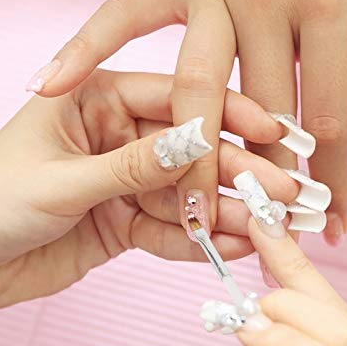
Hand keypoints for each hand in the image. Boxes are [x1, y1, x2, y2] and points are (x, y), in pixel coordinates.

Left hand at [0, 70, 298, 306]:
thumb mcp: (63, 178)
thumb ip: (132, 166)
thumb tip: (195, 144)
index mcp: (98, 100)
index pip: (174, 98)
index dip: (224, 115)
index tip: (270, 131)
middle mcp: (121, 136)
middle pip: (191, 152)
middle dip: (238, 173)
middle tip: (283, 190)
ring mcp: (129, 182)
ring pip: (188, 196)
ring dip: (227, 213)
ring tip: (268, 226)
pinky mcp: (131, 221)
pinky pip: (172, 229)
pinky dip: (199, 241)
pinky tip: (233, 247)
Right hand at [29, 0, 346, 245]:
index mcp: (327, 2)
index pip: (328, 121)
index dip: (333, 181)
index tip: (333, 225)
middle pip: (258, 120)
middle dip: (263, 185)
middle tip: (260, 236)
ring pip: (196, 92)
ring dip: (191, 160)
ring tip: (194, 217)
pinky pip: (124, 15)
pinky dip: (87, 47)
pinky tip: (54, 83)